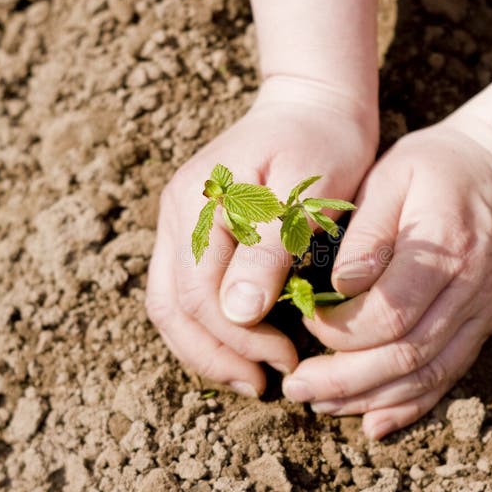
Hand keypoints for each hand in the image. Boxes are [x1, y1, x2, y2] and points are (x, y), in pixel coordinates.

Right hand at [146, 77, 377, 396]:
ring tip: (249, 377)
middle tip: (263, 385)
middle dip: (216, 356)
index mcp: (200, 201)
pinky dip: (205, 328)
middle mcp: (177, 213)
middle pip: (171, 307)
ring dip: (205, 350)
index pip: (199, 295)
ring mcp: (178, 221)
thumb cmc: (322, 145)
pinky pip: (181, 291)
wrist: (313, 105)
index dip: (238, 340)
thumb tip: (236, 313)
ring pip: (168, 305)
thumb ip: (269, 248)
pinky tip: (239, 347)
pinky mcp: (192, 230)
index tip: (286, 360)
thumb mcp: (305, 192)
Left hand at [282, 113, 491, 437]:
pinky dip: (410, 404)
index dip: (342, 332)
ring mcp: (482, 312)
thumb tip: (340, 286)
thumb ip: (366, 233)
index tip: (306, 325)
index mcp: (444, 250)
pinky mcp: (483, 323)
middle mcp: (470, 290)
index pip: (391, 314)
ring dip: (371, 399)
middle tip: (295, 386)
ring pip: (428, 376)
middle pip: (407, 357)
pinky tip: (373, 422)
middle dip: (345, 381)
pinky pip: (449, 376)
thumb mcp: (392, 175)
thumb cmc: (434, 166)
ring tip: (320, 404)